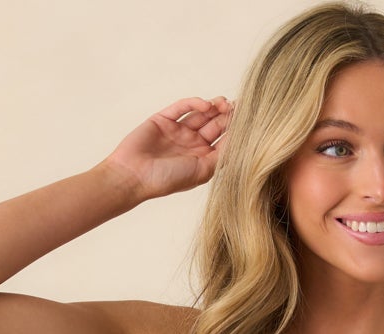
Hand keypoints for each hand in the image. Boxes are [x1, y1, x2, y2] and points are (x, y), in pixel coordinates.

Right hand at [101, 95, 234, 202]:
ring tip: (225, 103)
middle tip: (239, 107)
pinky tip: (206, 105)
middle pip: (215, 126)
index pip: (223, 142)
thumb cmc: (166, 180)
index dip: (236, 131)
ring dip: (214, 107)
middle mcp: (192, 145)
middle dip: (227, 116)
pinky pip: (183, 106)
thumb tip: (241, 142)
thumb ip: (221, 157)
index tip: (250, 122)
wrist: (133, 176)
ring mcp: (178, 131)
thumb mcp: (201, 172)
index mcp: (202, 160)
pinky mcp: (165, 119)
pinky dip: (195, 103)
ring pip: (201, 114)